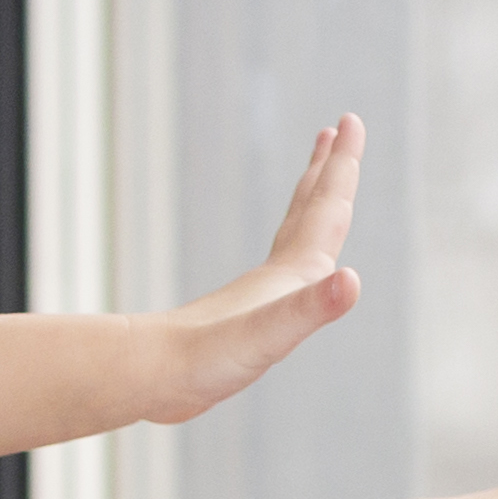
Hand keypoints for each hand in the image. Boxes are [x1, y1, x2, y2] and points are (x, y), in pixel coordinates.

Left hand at [140, 113, 365, 424]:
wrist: (146, 379)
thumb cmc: (204, 359)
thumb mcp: (268, 334)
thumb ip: (310, 307)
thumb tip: (351, 281)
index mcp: (292, 273)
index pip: (326, 207)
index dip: (343, 166)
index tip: (349, 118)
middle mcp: (276, 277)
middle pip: (308, 210)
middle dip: (328, 171)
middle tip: (338, 128)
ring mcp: (257, 298)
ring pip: (291, 239)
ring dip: (308, 208)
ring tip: (315, 193)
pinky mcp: (242, 324)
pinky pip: (278, 281)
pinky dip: (289, 264)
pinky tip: (285, 279)